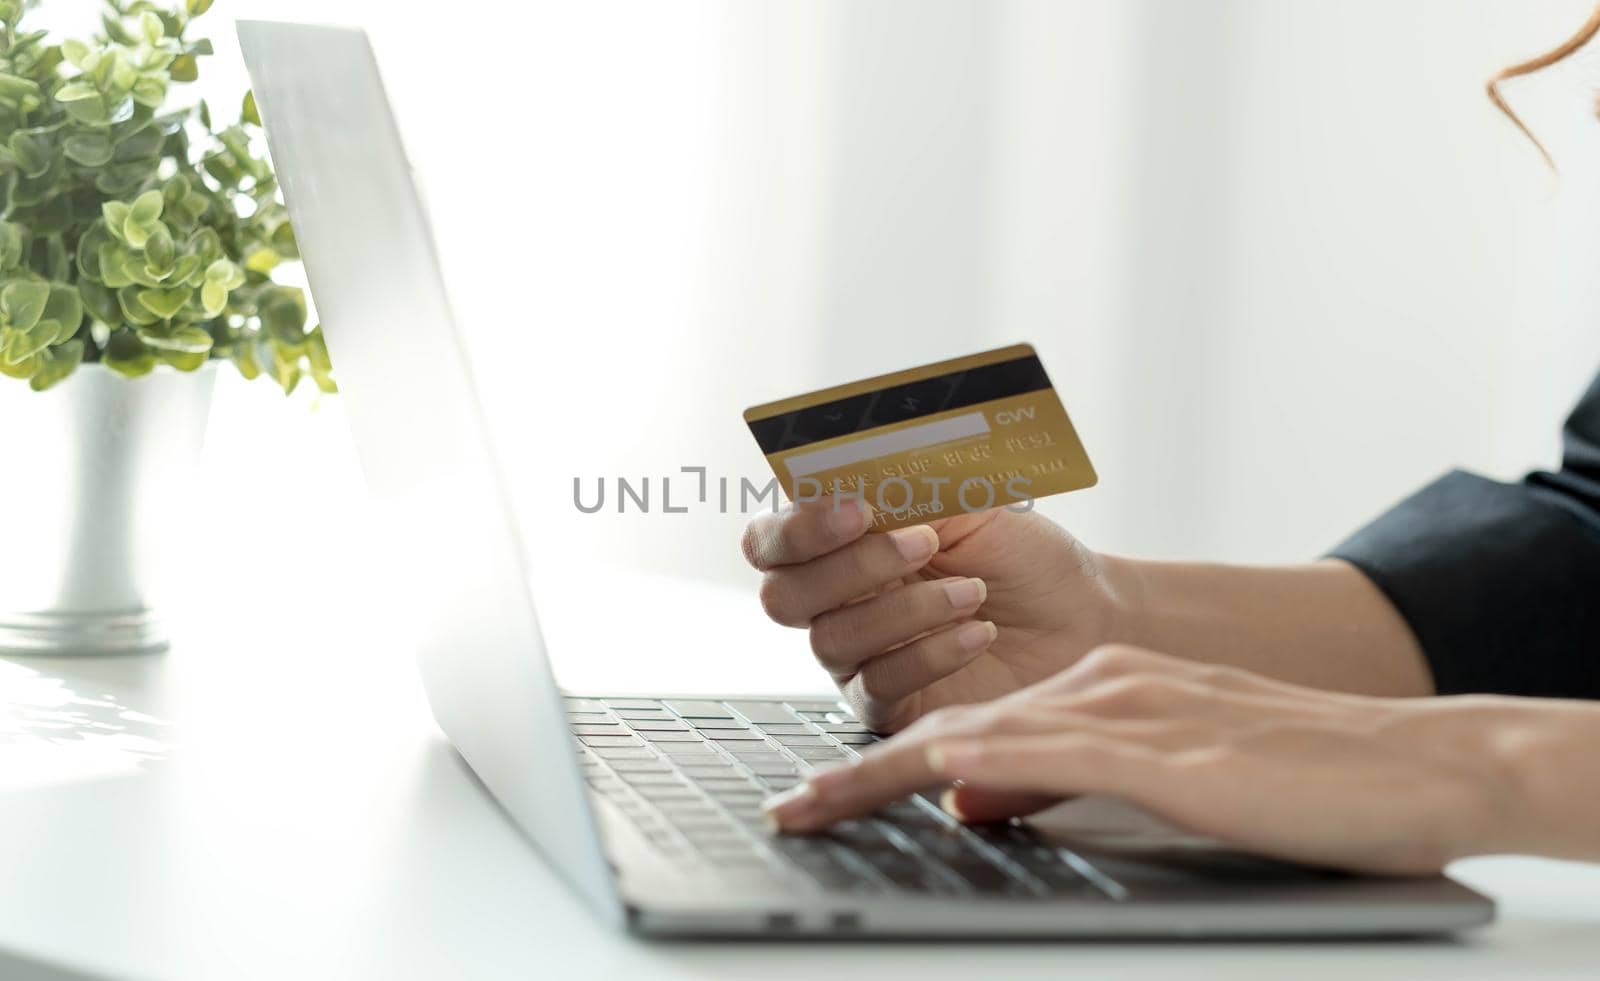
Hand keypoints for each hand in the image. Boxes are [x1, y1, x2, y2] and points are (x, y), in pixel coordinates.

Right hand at [741, 496, 1133, 731]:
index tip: (858, 508)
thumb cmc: (1022, 556)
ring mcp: (858, 656)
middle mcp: (835, 601)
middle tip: (922, 544)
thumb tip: (856, 466)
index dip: (798, 527)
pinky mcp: (891, 704)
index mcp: (838, 543)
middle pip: (782, 596)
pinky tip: (978, 631)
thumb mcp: (967, 502)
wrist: (1081, 614)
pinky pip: (879, 686)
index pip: (770, 539)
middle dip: (849, 567)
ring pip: (832, 640)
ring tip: (973, 590)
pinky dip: (930, 653)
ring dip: (905, 610)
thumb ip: (904, 485)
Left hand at [762, 645, 1538, 873]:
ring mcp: (1124, 709)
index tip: (825, 796)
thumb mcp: (1163, 782)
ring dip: (883, 769)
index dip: (887, 761)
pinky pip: (1038, 752)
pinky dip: (966, 766)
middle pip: (950, 721)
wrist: (1414, 762)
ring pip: (975, 733)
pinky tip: (918, 782)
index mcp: (1100, 692)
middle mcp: (1097, 687)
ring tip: (813, 804)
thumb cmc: (1300, 780)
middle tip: (792, 805)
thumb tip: (974, 801)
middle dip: (859, 768)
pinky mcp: (1156, 746)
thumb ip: (1066, 782)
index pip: (969, 726)